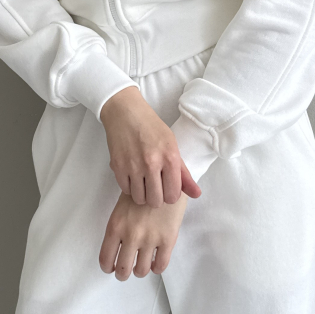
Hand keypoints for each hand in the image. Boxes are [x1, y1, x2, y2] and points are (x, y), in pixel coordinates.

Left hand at [99, 191, 188, 279]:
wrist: (167, 177)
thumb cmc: (143, 187)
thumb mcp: (122, 203)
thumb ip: (117, 223)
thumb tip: (116, 239)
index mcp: (116, 225)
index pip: (106, 258)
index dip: (108, 267)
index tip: (111, 267)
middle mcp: (131, 235)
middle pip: (123, 269)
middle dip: (123, 273)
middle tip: (126, 270)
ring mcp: (150, 239)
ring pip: (141, 270)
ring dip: (140, 270)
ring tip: (141, 265)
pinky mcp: (168, 240)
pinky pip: (160, 265)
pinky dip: (156, 267)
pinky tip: (155, 261)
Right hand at [100, 86, 201, 206]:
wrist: (126, 113)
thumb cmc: (152, 127)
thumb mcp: (173, 145)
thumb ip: (183, 173)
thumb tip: (197, 195)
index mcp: (170, 158)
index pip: (173, 195)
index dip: (170, 195)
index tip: (167, 187)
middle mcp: (152, 163)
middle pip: (156, 201)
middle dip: (156, 197)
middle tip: (155, 186)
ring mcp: (133, 166)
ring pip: (139, 198)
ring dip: (142, 193)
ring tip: (143, 181)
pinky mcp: (117, 166)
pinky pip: (125, 190)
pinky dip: (130, 187)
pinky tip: (132, 176)